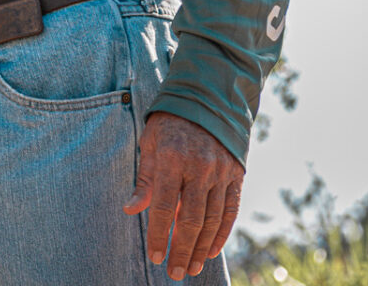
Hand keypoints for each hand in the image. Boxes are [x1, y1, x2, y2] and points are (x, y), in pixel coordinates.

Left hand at [125, 112, 242, 279]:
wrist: (207, 100)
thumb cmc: (169, 124)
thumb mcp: (150, 144)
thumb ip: (145, 179)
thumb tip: (131, 209)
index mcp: (172, 159)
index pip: (163, 206)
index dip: (158, 234)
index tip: (154, 256)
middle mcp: (199, 167)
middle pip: (190, 219)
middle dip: (182, 249)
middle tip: (175, 272)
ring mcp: (221, 172)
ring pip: (212, 219)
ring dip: (202, 247)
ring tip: (192, 267)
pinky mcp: (236, 175)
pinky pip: (230, 210)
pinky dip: (221, 233)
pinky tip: (211, 250)